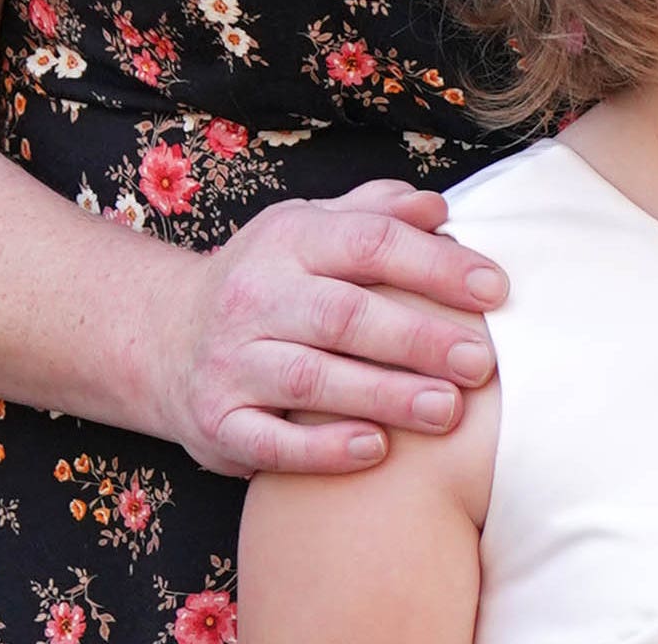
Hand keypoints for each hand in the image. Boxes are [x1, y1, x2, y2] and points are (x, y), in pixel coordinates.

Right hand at [149, 179, 509, 478]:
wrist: (162, 338)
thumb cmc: (268, 281)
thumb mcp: (309, 228)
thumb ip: (373, 214)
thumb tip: (436, 208)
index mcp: (287, 239)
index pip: (368, 243)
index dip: (435, 265)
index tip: (496, 290)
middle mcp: (255, 296)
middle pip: (345, 315)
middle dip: (419, 338)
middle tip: (482, 362)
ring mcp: (231, 361)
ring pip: (312, 380)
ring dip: (384, 396)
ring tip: (448, 410)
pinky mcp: (217, 421)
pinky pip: (270, 441)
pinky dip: (322, 448)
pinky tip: (376, 450)